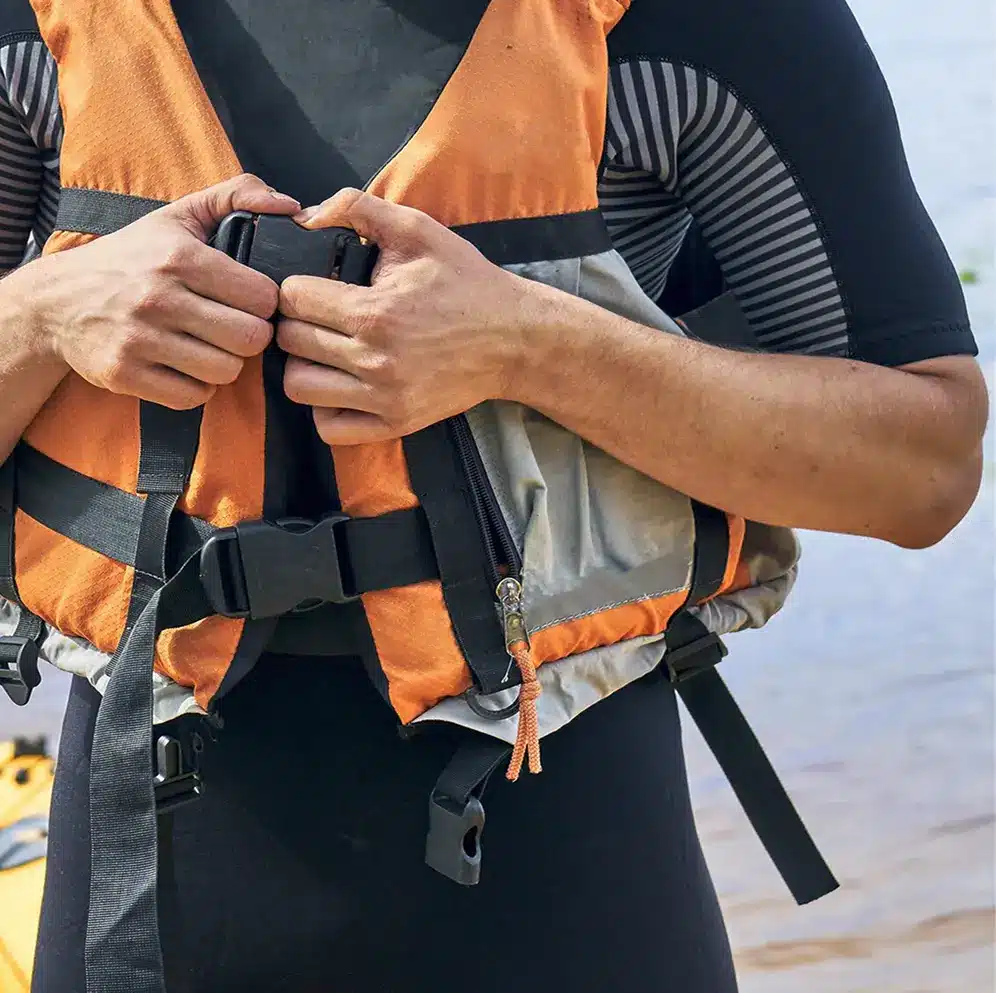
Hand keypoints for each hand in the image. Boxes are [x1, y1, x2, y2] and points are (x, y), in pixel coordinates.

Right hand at [32, 174, 300, 409]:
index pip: (262, 297)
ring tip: (209, 347)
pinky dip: (197, 387)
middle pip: (250, 339)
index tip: (249, 302)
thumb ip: (236, 197)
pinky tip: (185, 367)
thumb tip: (292, 205)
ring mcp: (138, 338)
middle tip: (233, 329)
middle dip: (250, 337)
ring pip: (225, 371)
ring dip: (225, 364)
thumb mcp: (177, 217)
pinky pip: (193, 396)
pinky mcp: (124, 374)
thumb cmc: (130, 258)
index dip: (264, 303)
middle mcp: (158, 297)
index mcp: (179, 257)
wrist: (54, 301)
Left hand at [278, 189, 536, 444]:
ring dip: (303, 365)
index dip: (296, 286)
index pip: (292, 299)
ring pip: (298, 387)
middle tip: (320, 315)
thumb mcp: (420, 230)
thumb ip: (359, 207)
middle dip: (297, 321)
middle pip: (290, 342)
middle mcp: (374, 360)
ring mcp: (384, 397)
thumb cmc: (467, 283)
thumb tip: (307, 215)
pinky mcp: (395, 423)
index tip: (314, 286)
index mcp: (375, 311)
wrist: (516, 339)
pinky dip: (324, 408)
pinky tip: (341, 384)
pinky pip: (329, 428)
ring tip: (326, 349)